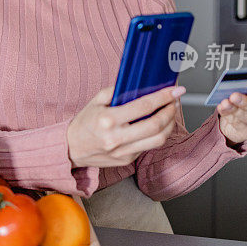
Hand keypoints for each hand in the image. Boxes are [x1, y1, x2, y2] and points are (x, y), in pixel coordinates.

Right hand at [67, 85, 185, 168]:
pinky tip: (156, 126)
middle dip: (170, 111)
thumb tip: (140, 84)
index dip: (163, 97)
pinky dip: (157, 135)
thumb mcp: (96, 101)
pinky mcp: (127, 160)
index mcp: (108, 119)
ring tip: (169, 114)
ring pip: (158, 140)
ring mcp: (123, 152)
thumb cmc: (84, 122)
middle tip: (174, 101)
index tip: (174, 90)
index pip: (144, 107)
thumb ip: (116, 91)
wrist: (71, 148)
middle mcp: (116, 138)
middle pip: (155, 125)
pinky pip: (148, 147)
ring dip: (169, 125)